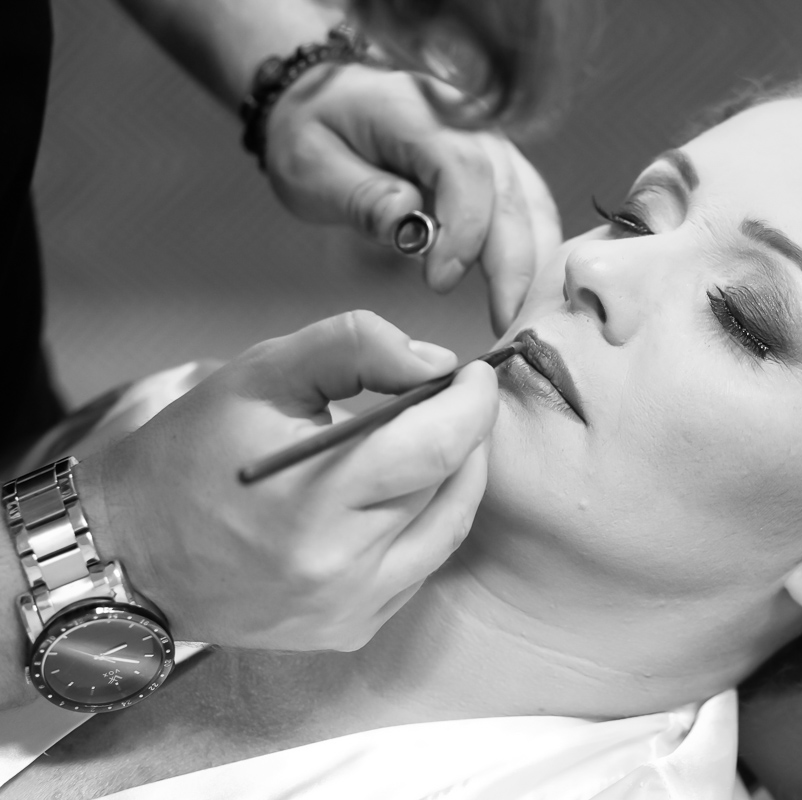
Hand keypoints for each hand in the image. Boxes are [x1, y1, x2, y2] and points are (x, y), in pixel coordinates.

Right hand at [76, 310, 498, 651]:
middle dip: (465, 432)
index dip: (472, 403)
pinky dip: (427, 521)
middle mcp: (342, 568)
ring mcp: (351, 608)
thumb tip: (435, 361)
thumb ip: (355, 348)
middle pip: (450, 485)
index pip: (438, 446)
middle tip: (451, 397)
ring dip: (456, 476)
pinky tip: (399, 491)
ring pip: (447, 527)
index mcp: (315, 500)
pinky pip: (420, 565)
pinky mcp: (351, 630)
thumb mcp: (262, 374)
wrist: (131, 552)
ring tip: (433, 438)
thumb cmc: (192, 454)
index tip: (472, 374)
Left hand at [264, 64, 561, 334]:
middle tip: (502, 324)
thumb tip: (409, 221)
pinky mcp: (501, 171)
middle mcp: (470, 123)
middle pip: (511, 193)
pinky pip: (532, 211)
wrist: (331, 103)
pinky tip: (524, 296)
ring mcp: (493, 145)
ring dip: (532, 266)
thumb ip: (360, 194)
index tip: (440, 283)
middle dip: (513, 264)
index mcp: (419, 112)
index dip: (463, 229)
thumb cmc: (316, 132)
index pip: (463, 169)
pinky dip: (533, 255)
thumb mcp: (310, 162)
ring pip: (533, 205)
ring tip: (516, 320)